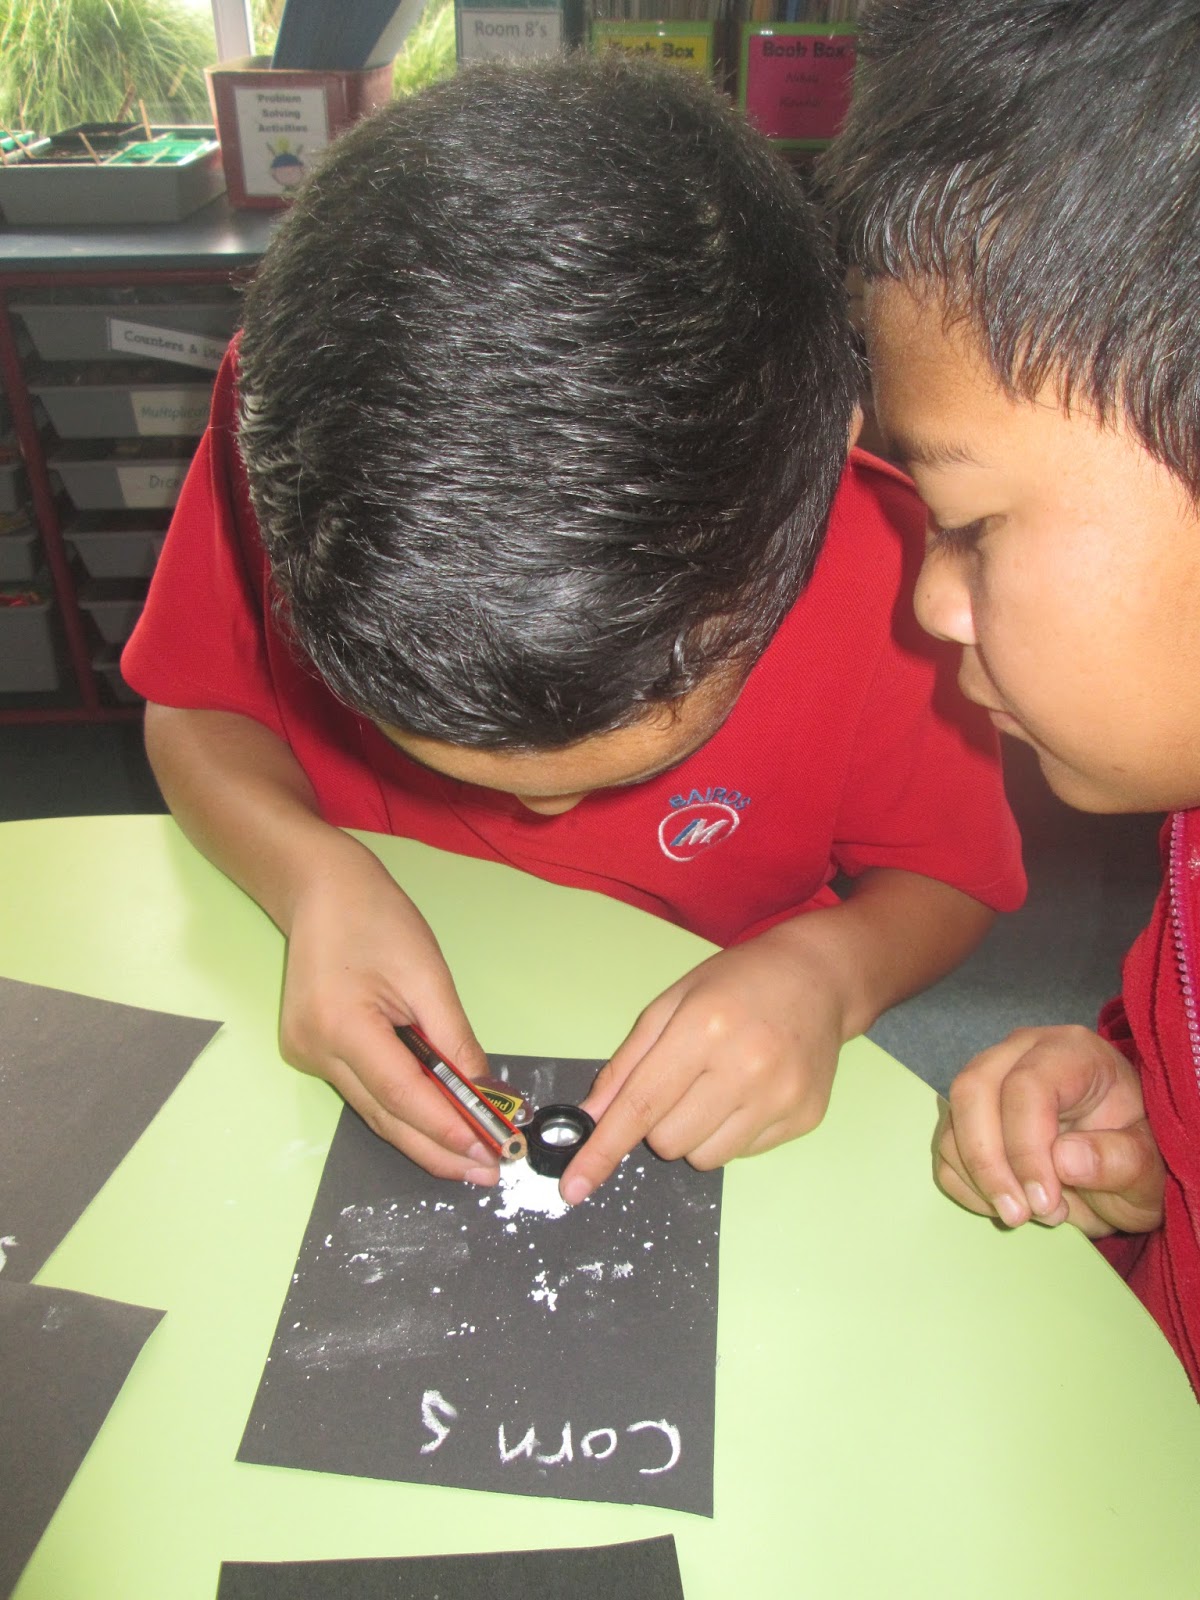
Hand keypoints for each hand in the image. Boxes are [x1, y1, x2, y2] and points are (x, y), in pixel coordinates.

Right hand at [280, 834, 498, 1184]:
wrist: (319, 889)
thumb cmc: (376, 918)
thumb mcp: (428, 974)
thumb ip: (454, 1038)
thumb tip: (484, 1092)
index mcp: (342, 1025)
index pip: (401, 1095)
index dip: (445, 1128)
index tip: (488, 1153)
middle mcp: (315, 1049)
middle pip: (384, 1117)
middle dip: (437, 1149)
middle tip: (487, 1172)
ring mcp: (307, 1054)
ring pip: (373, 1110)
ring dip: (421, 1135)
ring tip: (470, 1158)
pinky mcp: (311, 1051)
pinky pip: (364, 1091)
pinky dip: (401, 1108)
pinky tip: (436, 1121)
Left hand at [561, 924, 846, 1203]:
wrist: (817, 977)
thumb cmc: (736, 984)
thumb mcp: (670, 1004)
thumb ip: (627, 1065)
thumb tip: (590, 1120)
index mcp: (704, 1028)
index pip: (641, 1106)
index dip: (602, 1150)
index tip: (575, 1186)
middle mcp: (746, 1067)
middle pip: (669, 1141)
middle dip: (657, 1125)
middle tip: (678, 1085)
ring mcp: (781, 1097)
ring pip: (705, 1158)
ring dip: (693, 1135)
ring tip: (715, 1088)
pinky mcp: (805, 1118)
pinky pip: (743, 1155)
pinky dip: (731, 1133)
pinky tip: (748, 1092)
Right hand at [935, 1024, 1164, 1236]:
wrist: (1118, 1165)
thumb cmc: (1135, 1156)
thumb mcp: (1148, 1168)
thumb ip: (1120, 1160)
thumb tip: (1063, 1159)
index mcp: (1071, 1052)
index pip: (1028, 1086)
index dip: (1027, 1148)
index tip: (1046, 1202)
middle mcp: (1020, 1054)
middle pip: (973, 1091)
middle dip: (988, 1162)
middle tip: (1018, 1215)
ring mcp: (988, 1082)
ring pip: (952, 1124)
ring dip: (980, 1180)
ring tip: (1028, 1214)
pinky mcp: (968, 1117)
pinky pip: (946, 1151)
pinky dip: (966, 1186)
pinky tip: (1006, 1203)